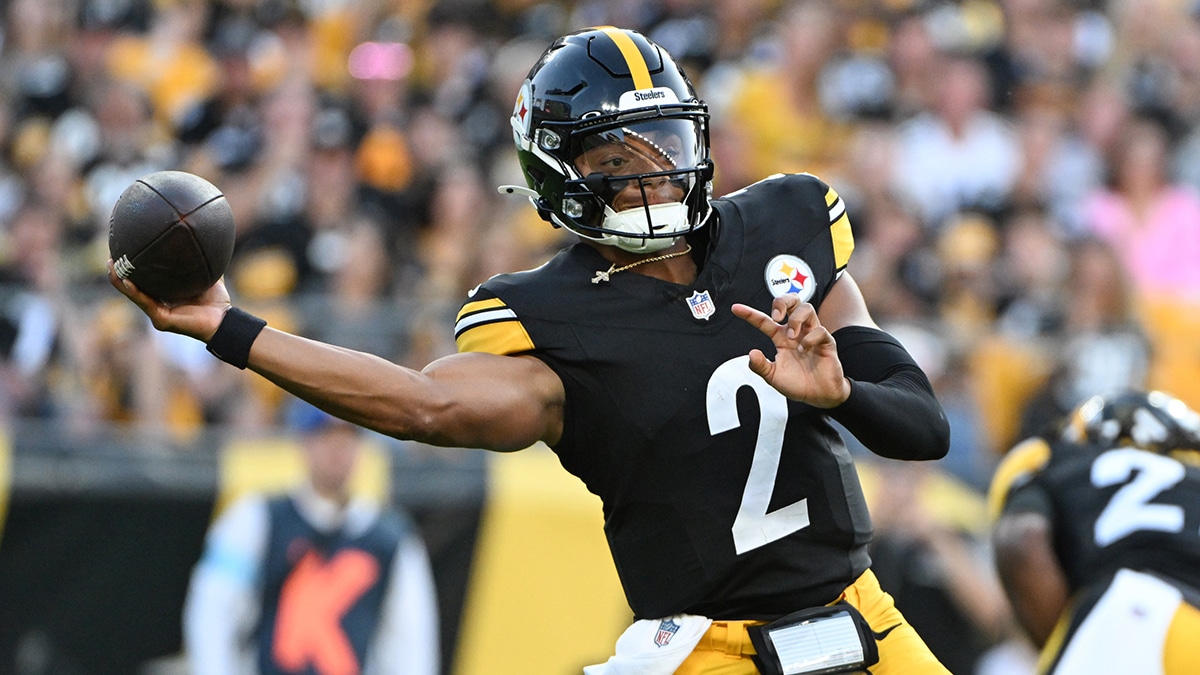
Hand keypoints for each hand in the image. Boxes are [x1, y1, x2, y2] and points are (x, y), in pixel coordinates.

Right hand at [108, 259, 230, 341]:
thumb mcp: (208, 274)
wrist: (225, 321)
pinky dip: (134, 292)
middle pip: (131, 286)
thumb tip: (205, 235)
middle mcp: (157, 303)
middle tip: (110, 256)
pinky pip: (145, 303)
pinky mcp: (161, 320)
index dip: (131, 267)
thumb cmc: (216, 300)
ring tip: (111, 267)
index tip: (122, 249)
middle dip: (118, 272)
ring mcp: (157, 312)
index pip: (142, 279)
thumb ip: (202, 259)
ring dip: (119, 281)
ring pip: (132, 295)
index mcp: (164, 294)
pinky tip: (127, 281)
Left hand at [731, 294, 850, 407]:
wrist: (819, 396)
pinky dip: (810, 338)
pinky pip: (820, 330)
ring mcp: (811, 335)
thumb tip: (752, 354)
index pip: (764, 321)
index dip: (750, 314)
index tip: (736, 309)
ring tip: (792, 337)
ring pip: (807, 309)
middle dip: (782, 302)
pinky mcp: (826, 342)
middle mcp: (796, 333)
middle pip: (791, 302)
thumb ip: (761, 367)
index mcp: (781, 338)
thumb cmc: (798, 383)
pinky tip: (805, 349)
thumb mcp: (773, 377)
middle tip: (776, 316)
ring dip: (796, 319)